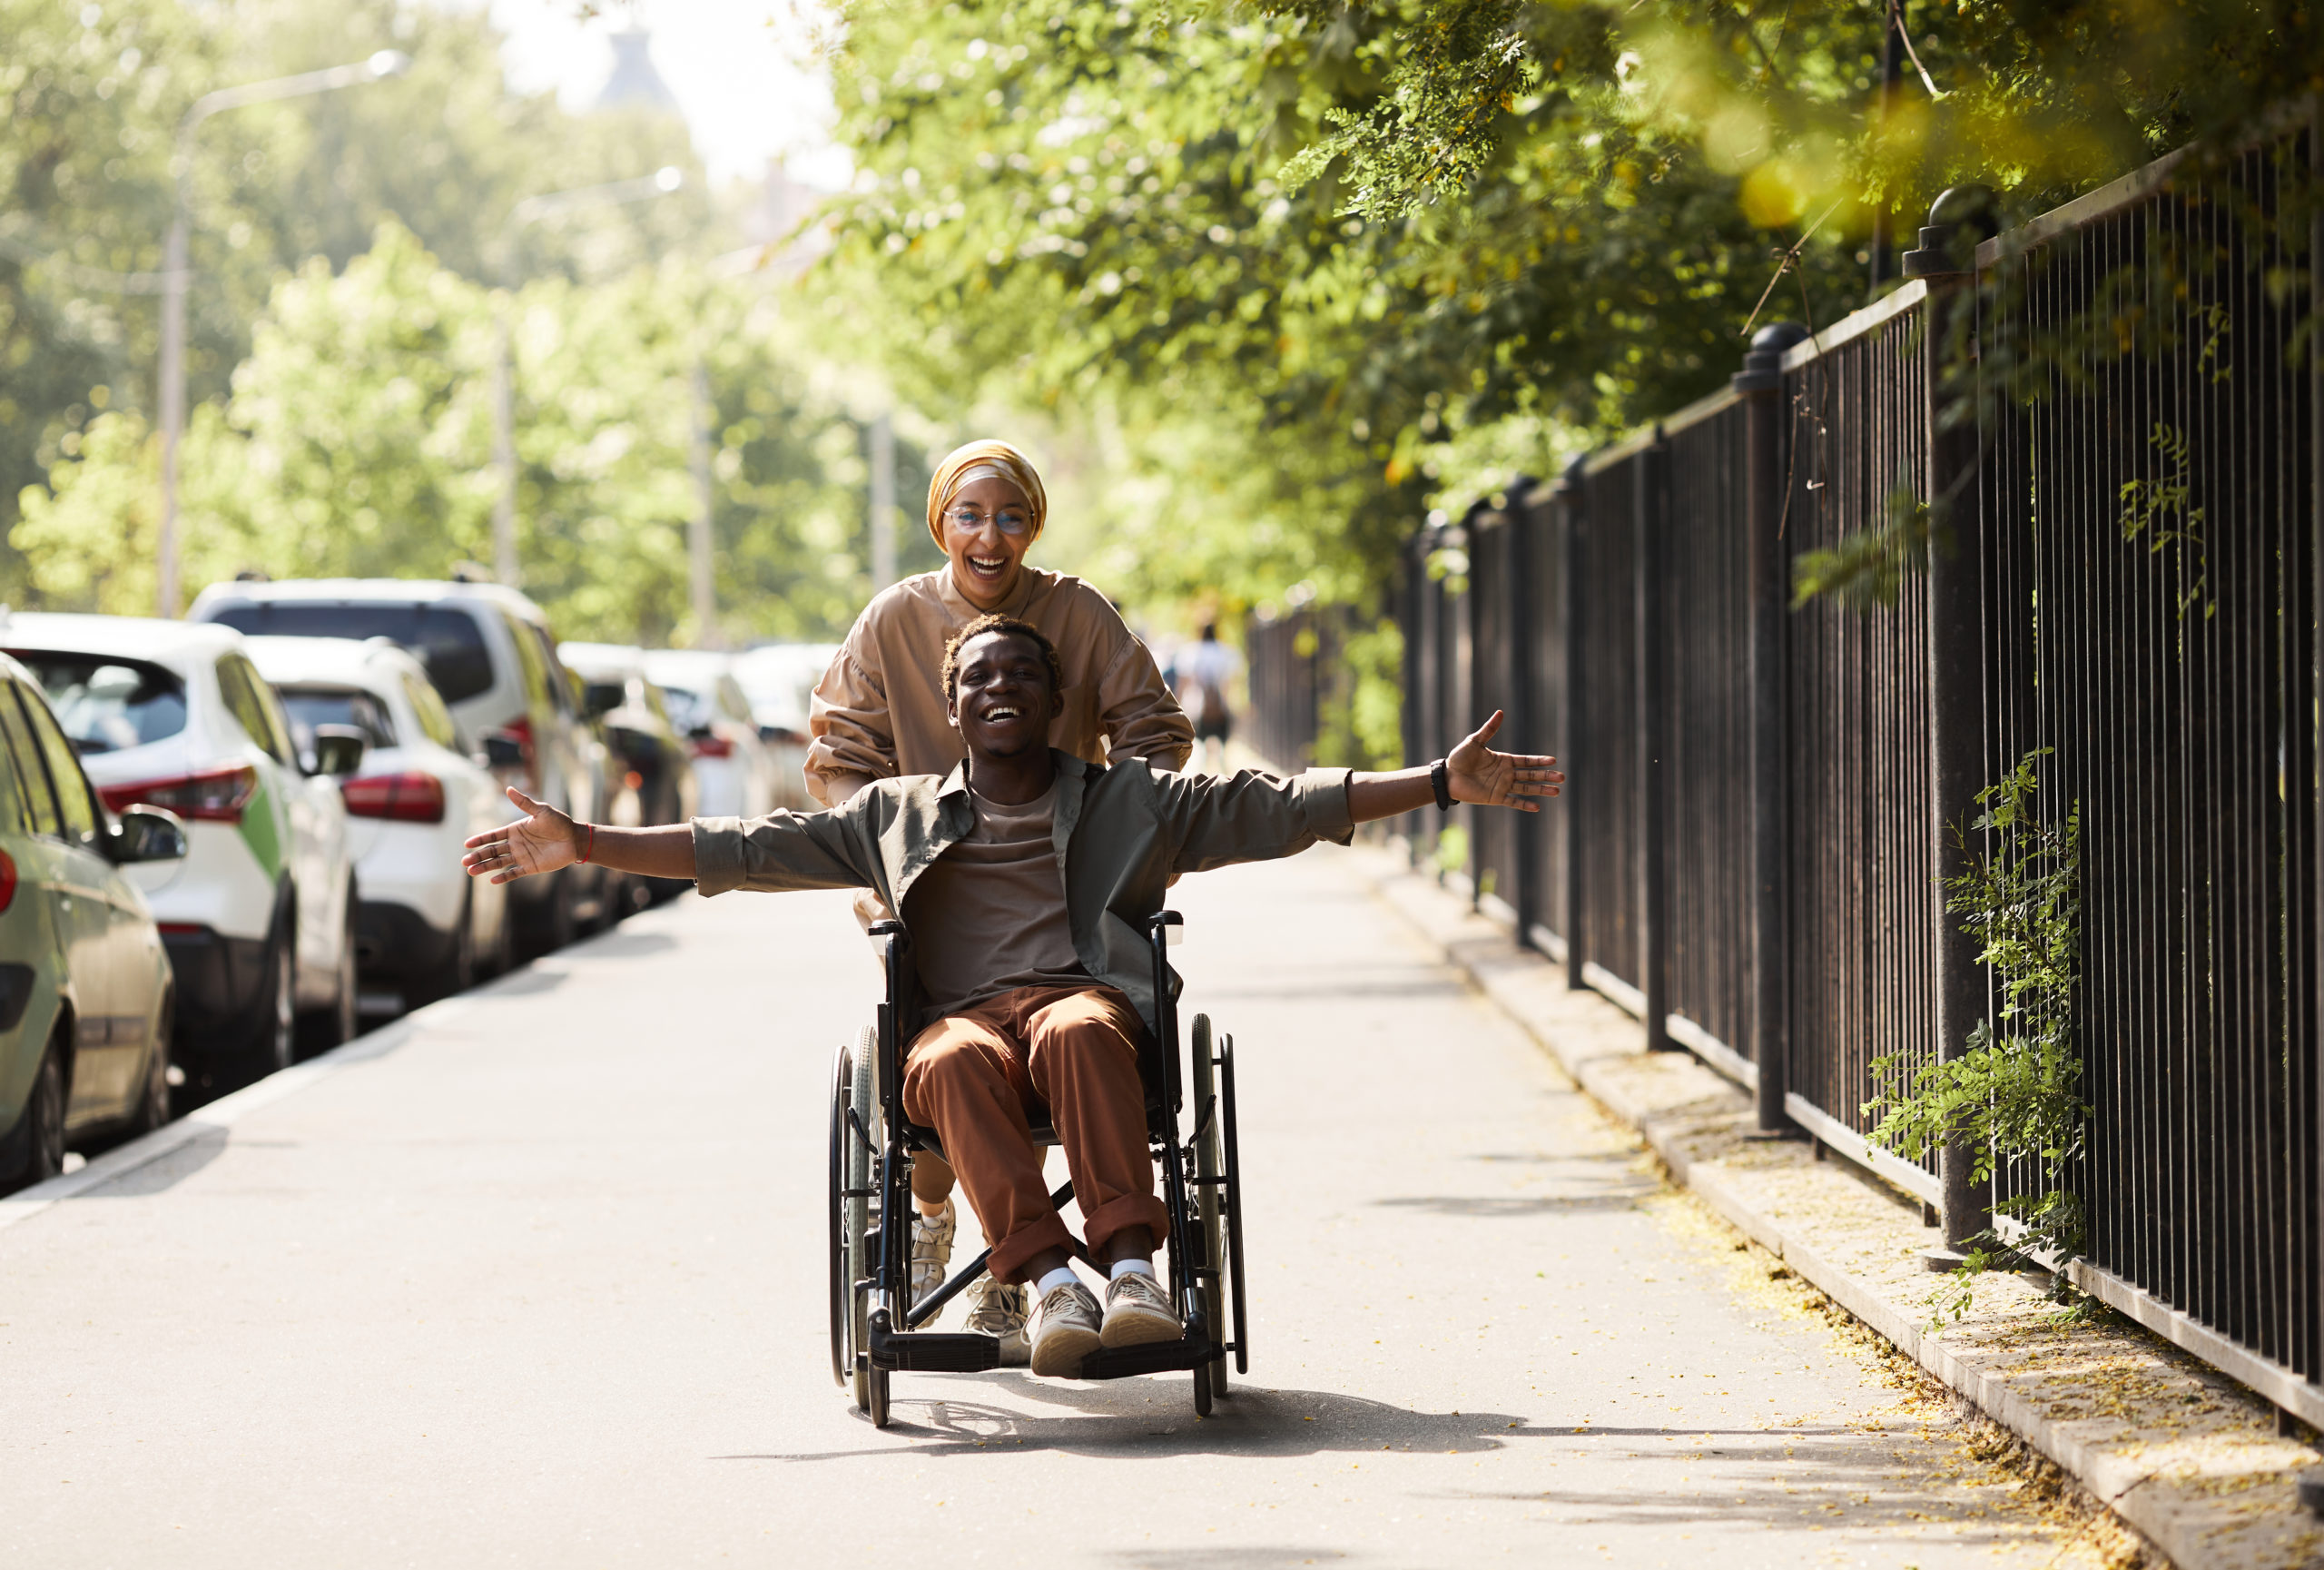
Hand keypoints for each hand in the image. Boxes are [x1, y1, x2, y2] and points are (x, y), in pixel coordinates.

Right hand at [462, 786, 581, 883]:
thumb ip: (525, 803)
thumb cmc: (560, 823)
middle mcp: (515, 844)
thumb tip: (508, 788)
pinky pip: (514, 873)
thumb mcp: (541, 811)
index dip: (480, 840)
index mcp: (515, 830)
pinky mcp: (531, 867)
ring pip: (499, 863)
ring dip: (485, 867)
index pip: (493, 836)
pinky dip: (504, 877)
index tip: (467, 844)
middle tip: (464, 862)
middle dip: (478, 856)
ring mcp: (522, 856)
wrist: (575, 839)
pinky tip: (493, 880)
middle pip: (492, 851)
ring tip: (471, 872)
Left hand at [1447, 711, 1562, 811]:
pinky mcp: (1495, 798)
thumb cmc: (1459, 758)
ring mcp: (1502, 786)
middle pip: (1531, 775)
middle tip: (1562, 777)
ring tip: (1556, 792)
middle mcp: (1506, 774)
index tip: (1553, 761)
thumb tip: (1500, 712)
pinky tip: (1537, 807)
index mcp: (1504, 760)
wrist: (1448, 776)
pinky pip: (1512, 802)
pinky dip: (1524, 804)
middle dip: (1546, 776)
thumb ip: (1489, 730)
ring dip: (1541, 790)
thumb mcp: (1474, 741)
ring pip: (1526, 789)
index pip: (1527, 761)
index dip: (1540, 761)